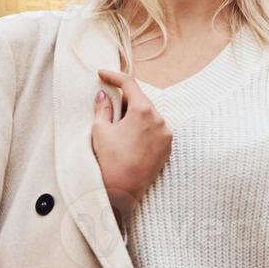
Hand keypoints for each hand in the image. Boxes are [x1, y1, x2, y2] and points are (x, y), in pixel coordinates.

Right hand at [91, 69, 172, 219]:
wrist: (122, 192)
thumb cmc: (109, 160)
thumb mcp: (100, 130)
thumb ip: (102, 107)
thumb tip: (104, 94)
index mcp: (143, 111)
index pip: (129, 84)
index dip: (114, 76)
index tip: (101, 74)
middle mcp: (160, 119)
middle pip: (141, 100)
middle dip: (125, 99)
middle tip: (108, 103)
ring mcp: (166, 134)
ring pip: (149, 115)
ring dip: (135, 114)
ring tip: (119, 126)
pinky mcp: (167, 147)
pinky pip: (156, 129)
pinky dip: (144, 128)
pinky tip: (130, 138)